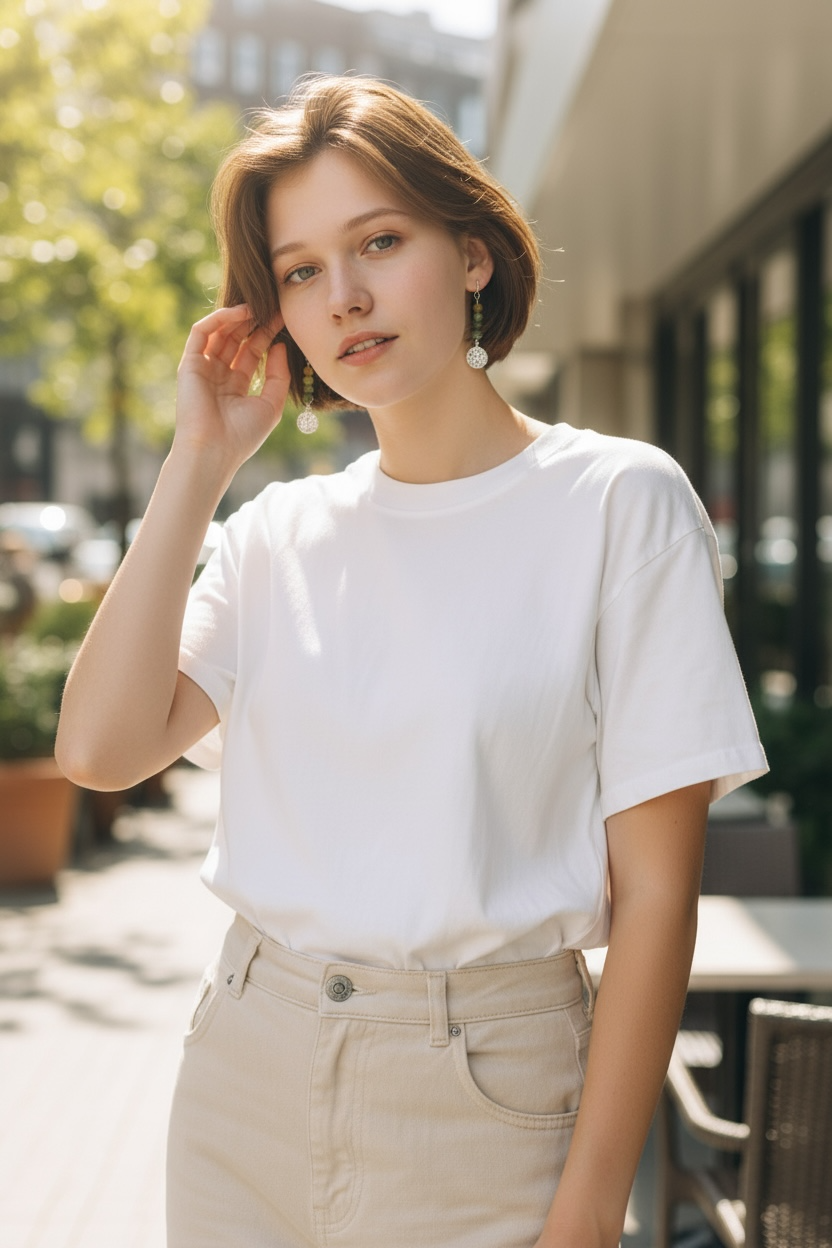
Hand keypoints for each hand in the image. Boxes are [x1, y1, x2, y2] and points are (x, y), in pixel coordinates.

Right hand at [173, 303, 290, 472]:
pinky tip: (240, 312)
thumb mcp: (271, 404)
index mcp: (236, 386)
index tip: (283, 319)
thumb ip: (278, 374)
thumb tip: (281, 345)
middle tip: (273, 306)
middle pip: (237, 340)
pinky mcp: (189, 363)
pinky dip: (219, 319)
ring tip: (258, 306)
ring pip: (219, 333)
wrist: (213, 450)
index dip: (267, 335)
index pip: (252, 352)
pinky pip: (201, 333)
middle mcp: (218, 375)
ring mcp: (203, 368)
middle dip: (254, 322)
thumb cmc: (243, 434)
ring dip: (237, 317)